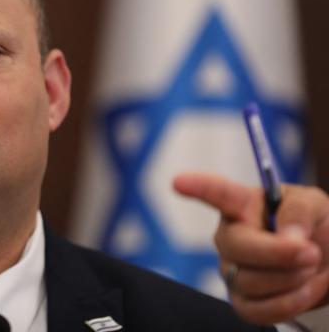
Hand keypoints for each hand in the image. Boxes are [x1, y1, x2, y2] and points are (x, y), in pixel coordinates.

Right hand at [173, 172, 328, 323]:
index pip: (216, 193)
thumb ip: (299, 210)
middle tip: (311, 252)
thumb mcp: (315, 205)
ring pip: (249, 281)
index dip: (197, 187)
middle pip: (235, 245)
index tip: (179, 182)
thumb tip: (287, 236)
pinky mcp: (242, 301)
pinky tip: (303, 291)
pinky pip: (256, 311)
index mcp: (243, 204)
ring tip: (310, 268)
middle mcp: (229, 235)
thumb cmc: (314, 226)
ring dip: (290, 278)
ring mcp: (231, 269)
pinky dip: (287, 303)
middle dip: (277, 253)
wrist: (326, 263)